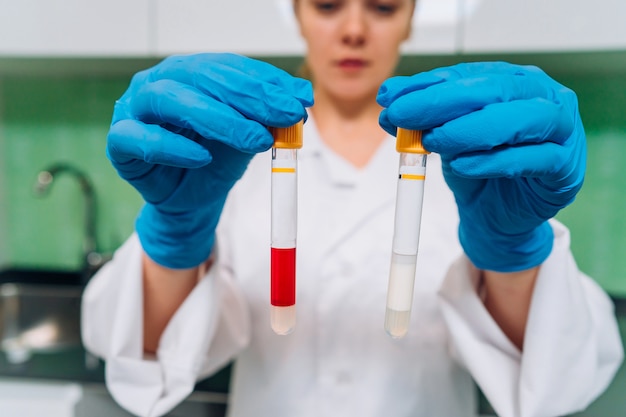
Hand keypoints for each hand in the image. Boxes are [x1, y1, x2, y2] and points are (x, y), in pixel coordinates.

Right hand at [107, 53, 312, 268]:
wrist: (190, 200)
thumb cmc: (215, 161)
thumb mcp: (248, 137)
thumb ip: (267, 117)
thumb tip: (301, 99)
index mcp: (191, 72)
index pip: (230, 68)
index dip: (267, 82)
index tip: (300, 100)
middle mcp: (161, 81)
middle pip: (203, 77)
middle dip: (250, 97)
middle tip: (286, 116)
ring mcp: (135, 108)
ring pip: (171, 99)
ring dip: (218, 118)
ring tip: (256, 139)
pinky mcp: (120, 141)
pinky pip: (142, 139)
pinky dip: (173, 146)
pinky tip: (202, 157)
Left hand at [377, 62, 585, 271]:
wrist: (497, 217)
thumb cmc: (477, 170)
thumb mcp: (445, 139)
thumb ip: (422, 117)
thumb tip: (389, 98)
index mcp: (513, 82)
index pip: (469, 76)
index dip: (427, 85)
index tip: (390, 98)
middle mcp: (543, 97)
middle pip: (494, 90)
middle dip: (441, 101)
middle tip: (402, 113)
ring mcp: (562, 131)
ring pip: (521, 119)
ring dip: (470, 128)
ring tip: (432, 140)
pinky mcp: (566, 169)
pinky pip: (534, 160)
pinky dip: (495, 161)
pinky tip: (462, 165)